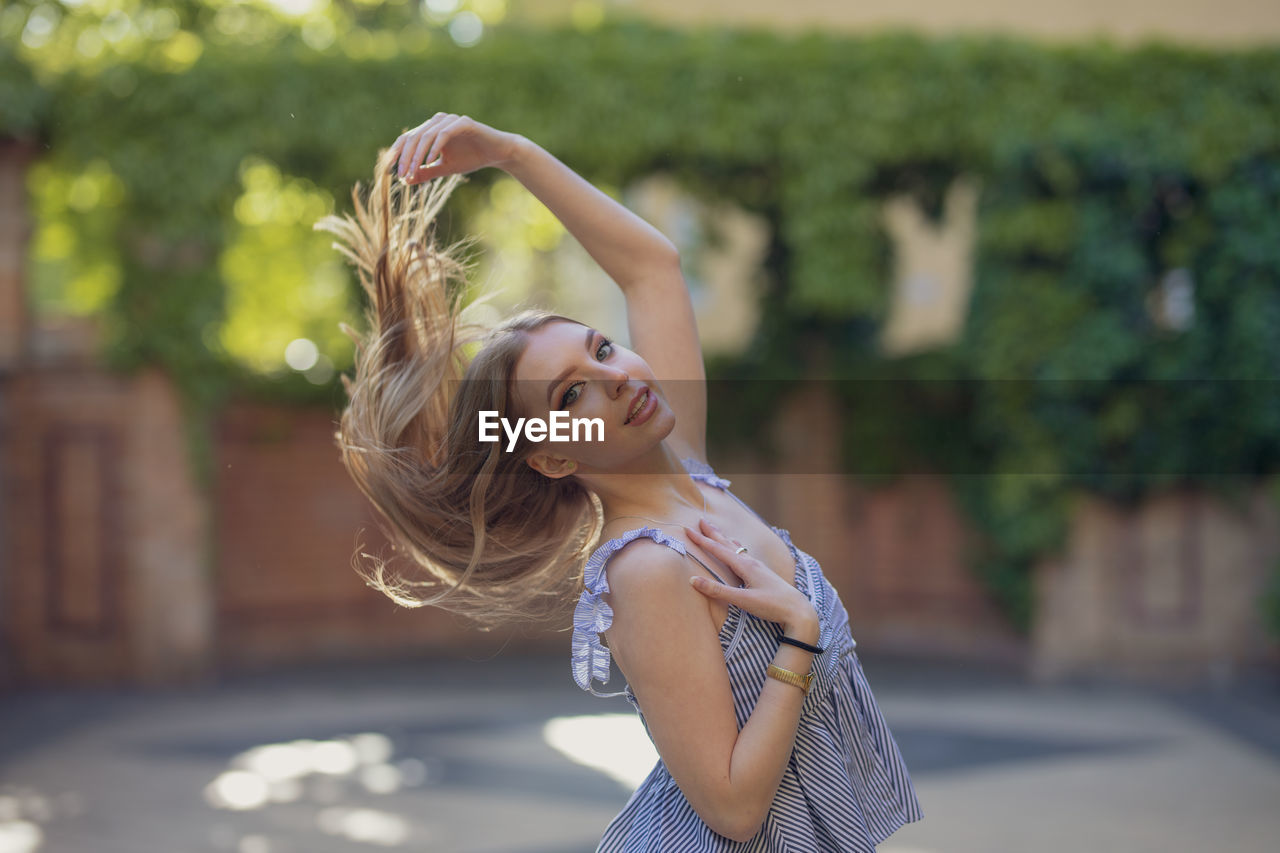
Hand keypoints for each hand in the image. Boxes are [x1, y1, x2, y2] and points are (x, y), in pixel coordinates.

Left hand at [389, 113, 522, 182]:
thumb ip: (425, 172)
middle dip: (405, 157)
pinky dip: (435, 148)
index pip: (407, 139)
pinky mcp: (463, 123)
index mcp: (431, 129)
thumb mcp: (444, 168)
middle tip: (402, 175)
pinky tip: (431, 161)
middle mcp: (438, 121)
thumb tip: (405, 181)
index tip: (389, 171)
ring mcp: (450, 120)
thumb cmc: (471, 158)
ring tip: (412, 172)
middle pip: (413, 137)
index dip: (396, 154)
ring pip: (426, 135)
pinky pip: (444, 134)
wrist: (497, 153)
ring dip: (417, 155)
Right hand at [684, 519, 817, 637]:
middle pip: (728, 544)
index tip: (688, 530)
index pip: (719, 550)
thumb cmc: (771, 606)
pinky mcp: (763, 574)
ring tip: (717, 532)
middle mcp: (752, 563)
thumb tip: (694, 580)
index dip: (702, 541)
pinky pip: (745, 555)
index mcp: (745, 566)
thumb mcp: (743, 600)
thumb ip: (718, 591)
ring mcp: (759, 567)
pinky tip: (740, 551)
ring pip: (737, 548)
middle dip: (713, 533)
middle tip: (701, 520)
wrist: (798, 611)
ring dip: (724, 539)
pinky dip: (736, 548)